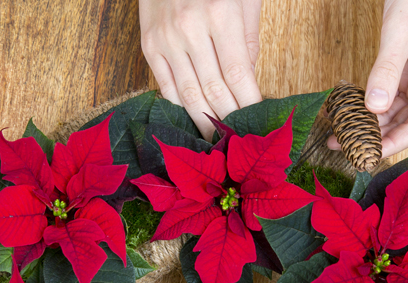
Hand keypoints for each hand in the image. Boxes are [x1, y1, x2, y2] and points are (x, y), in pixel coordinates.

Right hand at [139, 0, 263, 139]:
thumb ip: (248, 37)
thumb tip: (249, 78)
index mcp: (219, 15)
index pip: (239, 75)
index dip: (249, 104)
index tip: (258, 123)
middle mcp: (190, 29)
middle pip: (214, 90)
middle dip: (229, 119)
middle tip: (238, 142)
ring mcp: (166, 39)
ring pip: (188, 94)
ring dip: (204, 121)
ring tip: (216, 141)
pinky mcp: (149, 44)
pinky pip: (165, 86)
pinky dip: (180, 107)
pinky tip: (192, 121)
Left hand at [330, 0, 407, 157]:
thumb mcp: (401, 32)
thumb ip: (387, 69)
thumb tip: (374, 106)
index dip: (395, 142)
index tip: (369, 153)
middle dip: (378, 136)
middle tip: (345, 146)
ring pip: (398, 113)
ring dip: (371, 124)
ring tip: (341, 134)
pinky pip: (391, 98)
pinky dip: (371, 107)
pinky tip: (350, 114)